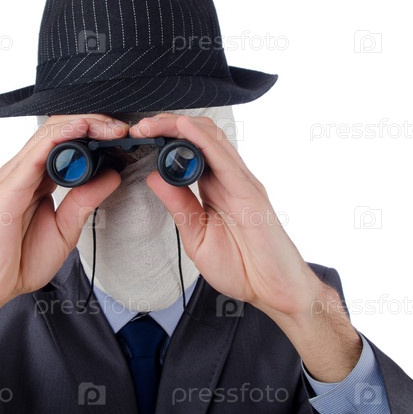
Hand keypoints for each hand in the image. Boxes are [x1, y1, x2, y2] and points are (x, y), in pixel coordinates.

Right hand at [0, 115, 127, 368]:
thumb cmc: (19, 261)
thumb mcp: (66, 229)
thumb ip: (85, 200)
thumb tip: (112, 175)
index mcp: (35, 179)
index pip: (64, 142)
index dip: (94, 132)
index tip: (122, 135)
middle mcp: (21, 172)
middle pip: (57, 131)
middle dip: (93, 123)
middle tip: (122, 127)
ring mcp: (12, 177)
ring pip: (47, 135)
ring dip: (81, 125)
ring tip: (109, 126)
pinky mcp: (6, 189)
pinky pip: (34, 155)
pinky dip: (59, 139)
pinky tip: (80, 131)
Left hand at [131, 114, 360, 380]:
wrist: (274, 291)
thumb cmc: (242, 267)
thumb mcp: (196, 235)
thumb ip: (179, 205)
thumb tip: (154, 177)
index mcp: (215, 188)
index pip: (189, 150)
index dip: (164, 137)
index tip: (137, 135)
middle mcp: (229, 180)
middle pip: (199, 137)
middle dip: (167, 126)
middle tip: (139, 126)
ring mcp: (241, 183)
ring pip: (211, 139)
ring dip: (179, 126)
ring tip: (152, 122)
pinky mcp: (250, 193)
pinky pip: (225, 159)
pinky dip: (204, 140)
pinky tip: (185, 129)